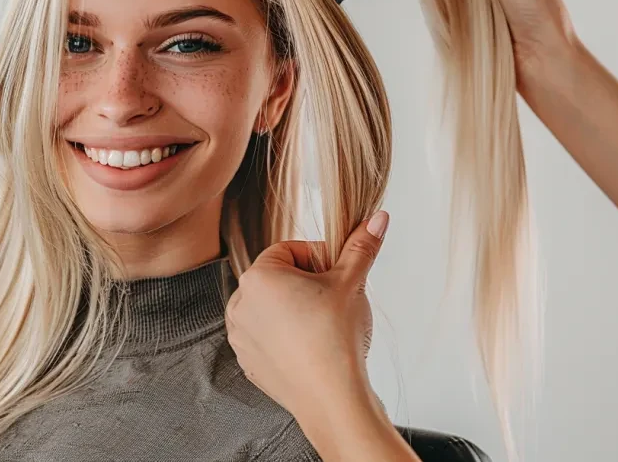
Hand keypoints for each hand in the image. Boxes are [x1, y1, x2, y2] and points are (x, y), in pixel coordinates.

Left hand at [223, 211, 389, 422]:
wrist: (333, 398)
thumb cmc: (336, 338)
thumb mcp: (351, 282)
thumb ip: (361, 247)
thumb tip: (377, 218)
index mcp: (258, 277)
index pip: (290, 250)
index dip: (319, 258)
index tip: (337, 275)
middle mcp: (240, 304)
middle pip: (278, 278)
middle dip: (306, 284)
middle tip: (333, 301)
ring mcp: (240, 336)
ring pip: (272, 308)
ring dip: (295, 309)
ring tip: (322, 326)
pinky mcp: (248, 362)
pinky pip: (267, 337)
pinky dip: (286, 337)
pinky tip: (310, 347)